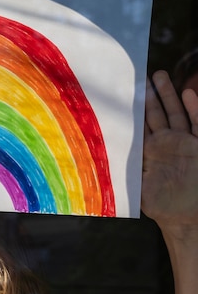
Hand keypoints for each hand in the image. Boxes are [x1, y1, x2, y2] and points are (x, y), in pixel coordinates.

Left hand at [142, 70, 197, 231]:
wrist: (187, 217)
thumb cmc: (161, 206)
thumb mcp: (138, 188)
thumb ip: (127, 171)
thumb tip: (104, 158)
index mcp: (149, 152)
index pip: (140, 126)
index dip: (134, 110)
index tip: (126, 92)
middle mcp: (166, 144)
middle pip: (157, 114)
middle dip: (151, 95)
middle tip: (142, 76)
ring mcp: (184, 143)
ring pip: (176, 113)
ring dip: (170, 95)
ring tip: (160, 76)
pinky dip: (194, 109)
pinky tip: (188, 93)